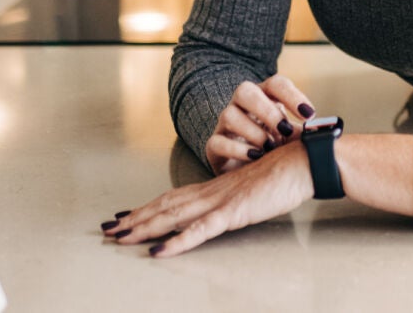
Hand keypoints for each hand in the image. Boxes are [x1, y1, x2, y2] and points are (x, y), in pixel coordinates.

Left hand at [103, 142, 312, 256]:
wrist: (303, 161)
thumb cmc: (284, 174)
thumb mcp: (253, 192)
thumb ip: (236, 202)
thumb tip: (227, 211)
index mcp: (215, 187)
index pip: (173, 198)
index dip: (147, 207)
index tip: (126, 216)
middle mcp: (211, 192)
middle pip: (164, 206)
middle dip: (135, 219)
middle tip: (109, 230)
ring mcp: (220, 202)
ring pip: (173, 216)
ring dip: (144, 227)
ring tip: (120, 238)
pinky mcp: (233, 212)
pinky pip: (199, 230)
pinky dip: (177, 242)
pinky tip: (159, 251)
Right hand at [206, 75, 315, 174]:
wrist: (247, 171)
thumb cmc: (275, 148)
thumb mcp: (291, 139)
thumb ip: (305, 134)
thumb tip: (325, 136)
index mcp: (265, 96)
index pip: (276, 84)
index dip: (293, 96)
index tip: (309, 115)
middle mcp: (242, 105)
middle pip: (245, 91)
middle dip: (266, 110)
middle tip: (285, 129)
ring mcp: (225, 124)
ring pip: (229, 115)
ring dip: (253, 132)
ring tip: (269, 148)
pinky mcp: (214, 146)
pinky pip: (218, 142)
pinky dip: (238, 149)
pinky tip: (255, 157)